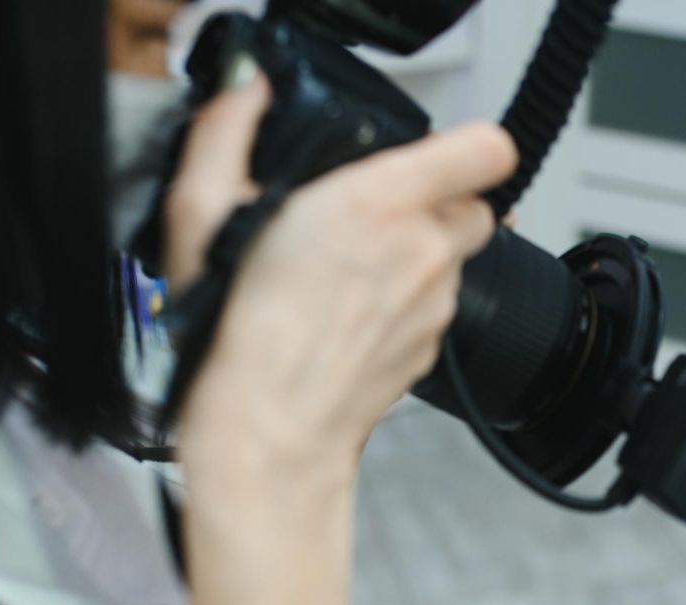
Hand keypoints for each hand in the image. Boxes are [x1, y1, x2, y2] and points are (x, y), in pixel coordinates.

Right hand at [164, 74, 517, 486]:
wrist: (269, 430)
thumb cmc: (239, 333)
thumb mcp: (200, 211)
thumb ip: (226, 133)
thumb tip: (247, 93)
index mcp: (377, 202)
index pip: (485, 150)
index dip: (470, 145)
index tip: (445, 150)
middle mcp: (422, 251)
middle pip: (475, 205)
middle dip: (437, 203)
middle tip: (376, 215)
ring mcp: (434, 304)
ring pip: (456, 259)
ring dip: (420, 256)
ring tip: (351, 272)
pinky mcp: (431, 349)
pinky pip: (436, 310)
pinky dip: (408, 305)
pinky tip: (353, 315)